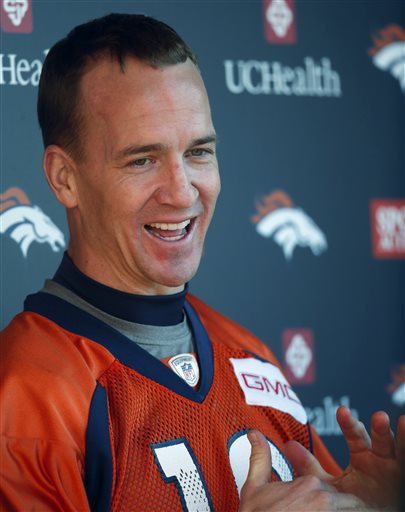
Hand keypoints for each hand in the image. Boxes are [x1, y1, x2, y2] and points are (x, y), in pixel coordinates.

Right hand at [239, 430, 368, 510]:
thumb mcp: (255, 487)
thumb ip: (260, 457)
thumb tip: (255, 435)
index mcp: (309, 484)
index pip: (327, 488)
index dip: (321, 498)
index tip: (309, 504)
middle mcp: (324, 499)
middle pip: (344, 502)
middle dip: (338, 507)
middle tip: (312, 506)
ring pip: (348, 510)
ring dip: (343, 510)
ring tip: (328, 509)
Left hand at [284, 407, 404, 509]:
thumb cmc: (348, 503)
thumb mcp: (329, 485)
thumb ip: (310, 466)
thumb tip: (288, 446)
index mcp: (362, 454)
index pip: (355, 435)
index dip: (349, 423)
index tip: (342, 412)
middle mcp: (381, 458)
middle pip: (380, 440)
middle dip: (380, 429)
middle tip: (379, 417)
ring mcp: (395, 469)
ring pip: (399, 449)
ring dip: (402, 436)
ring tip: (404, 422)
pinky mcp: (404, 478)